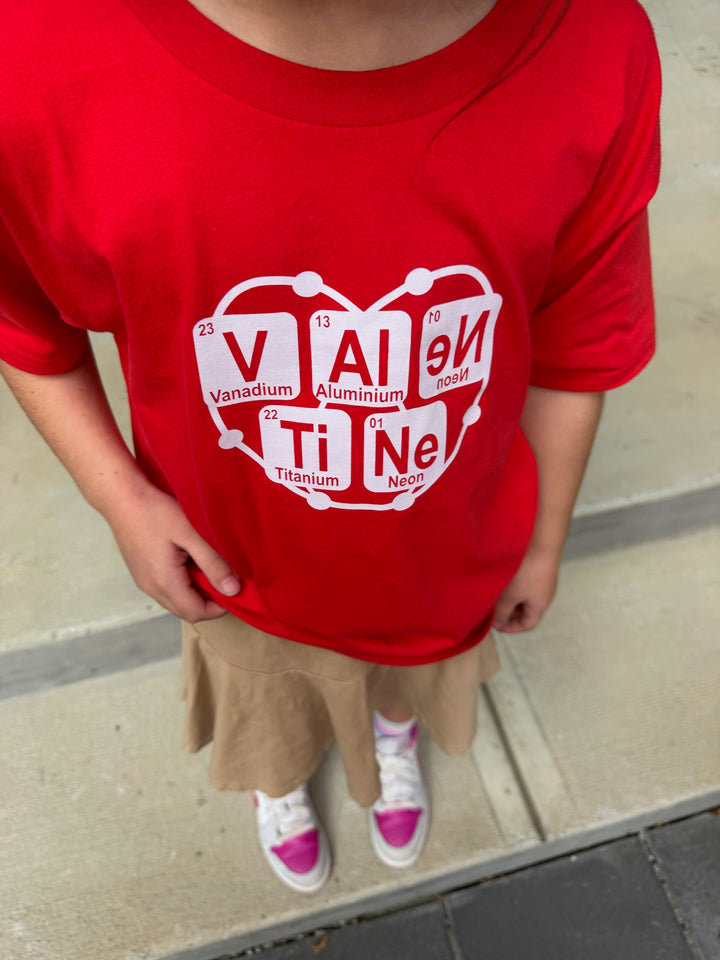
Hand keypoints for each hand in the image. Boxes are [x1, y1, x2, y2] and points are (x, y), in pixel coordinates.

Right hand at [105, 480, 241, 621]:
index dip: (219, 607)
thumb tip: (232, 590)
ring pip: (175, 599)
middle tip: (225, 577)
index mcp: (165, 582)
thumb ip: (212, 563)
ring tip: (209, 565)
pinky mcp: (141, 570)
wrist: (121, 496)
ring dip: (195, 590)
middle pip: (185, 610)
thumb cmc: (155, 511)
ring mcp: (143, 580)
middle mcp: (151, 587)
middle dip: (208, 601)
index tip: (235, 589)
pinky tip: (190, 558)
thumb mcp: (191, 534)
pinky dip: (183, 582)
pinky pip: (166, 587)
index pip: (196, 613)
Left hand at [492, 543, 560, 633]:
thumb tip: (498, 624)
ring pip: (525, 596)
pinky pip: (526, 584)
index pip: (528, 624)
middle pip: (527, 611)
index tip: (495, 625)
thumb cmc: (525, 573)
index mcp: (540, 606)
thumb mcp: (510, 596)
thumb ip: (502, 612)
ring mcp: (543, 581)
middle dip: (509, 613)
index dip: (511, 627)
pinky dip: (514, 587)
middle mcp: (544, 595)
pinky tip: (503, 580)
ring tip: (495, 595)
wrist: (541, 543)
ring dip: (511, 599)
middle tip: (492, 610)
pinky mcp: (540, 568)